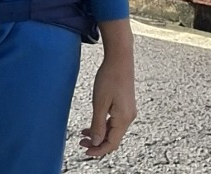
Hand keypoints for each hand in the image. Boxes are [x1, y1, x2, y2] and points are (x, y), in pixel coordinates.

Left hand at [81, 20, 135, 158]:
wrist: (120, 59)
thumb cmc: (109, 78)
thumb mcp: (99, 103)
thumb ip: (98, 124)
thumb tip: (97, 142)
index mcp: (123, 118)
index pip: (112, 143)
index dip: (98, 150)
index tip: (85, 151)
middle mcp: (129, 117)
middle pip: (113, 138)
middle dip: (97, 143)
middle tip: (81, 143)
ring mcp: (128, 111)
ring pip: (113, 130)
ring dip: (99, 134)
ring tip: (83, 134)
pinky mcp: (125, 105)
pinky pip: (115, 121)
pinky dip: (103, 125)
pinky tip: (93, 123)